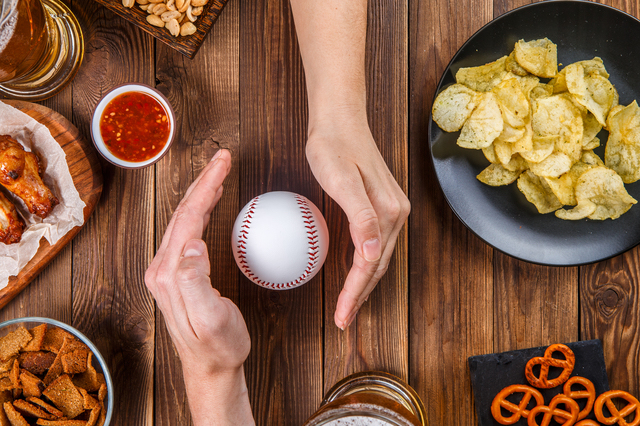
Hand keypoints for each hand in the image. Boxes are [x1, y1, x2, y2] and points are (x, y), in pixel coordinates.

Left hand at [144, 149, 253, 424]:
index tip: (223, 164)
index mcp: (170, 273)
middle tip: (223, 158)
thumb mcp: (210, 319)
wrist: (211, 368)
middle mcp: (163, 268)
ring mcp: (168, 271)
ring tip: (217, 173)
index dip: (206, 187)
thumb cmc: (217, 346)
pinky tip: (207, 206)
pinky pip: (186, 232)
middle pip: (182, 212)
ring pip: (182, 219)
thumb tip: (193, 244)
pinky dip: (198, 211)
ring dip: (199, 192)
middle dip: (203, 181)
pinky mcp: (176, 275)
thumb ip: (196, 282)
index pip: (189, 218)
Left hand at [306, 115, 410, 329]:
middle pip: (377, 265)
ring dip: (364, 284)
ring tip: (350, 305)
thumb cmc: (334, 146)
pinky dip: (365, 264)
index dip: (355, 293)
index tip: (342, 316)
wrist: (338, 118)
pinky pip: (375, 243)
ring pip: (378, 257)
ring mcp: (391, 208)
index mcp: (388, 211)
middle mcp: (396, 212)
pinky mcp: (382, 204)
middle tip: (343, 319)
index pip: (370, 263)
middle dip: (361, 295)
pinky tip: (355, 271)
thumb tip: (373, 253)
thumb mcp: (341, 181)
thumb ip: (360, 217)